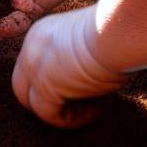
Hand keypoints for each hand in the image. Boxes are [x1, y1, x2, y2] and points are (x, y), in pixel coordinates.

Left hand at [11, 6, 128, 126]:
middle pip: (25, 88)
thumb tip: (89, 82)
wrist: (121, 27)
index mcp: (43, 33)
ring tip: (96, 106)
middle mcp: (31, 48)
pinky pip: (50, 116)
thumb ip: (78, 59)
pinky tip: (99, 108)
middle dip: (51, 101)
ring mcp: (33, 67)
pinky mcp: (44, 85)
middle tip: (85, 103)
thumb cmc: (119, 31)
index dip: (58, 84)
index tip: (89, 87)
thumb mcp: (93, 42)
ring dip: (63, 111)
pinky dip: (74, 119)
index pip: (36, 69)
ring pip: (34, 104)